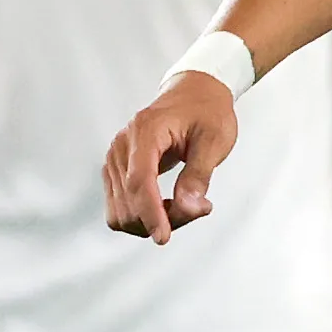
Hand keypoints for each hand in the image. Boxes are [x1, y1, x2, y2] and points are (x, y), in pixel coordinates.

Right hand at [102, 71, 239, 242]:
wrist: (195, 94)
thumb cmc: (207, 111)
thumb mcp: (215, 139)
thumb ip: (199, 174)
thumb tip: (188, 208)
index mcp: (145, 131)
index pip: (139, 181)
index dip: (150, 213)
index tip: (164, 237)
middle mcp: (122, 145)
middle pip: (129, 201)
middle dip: (162, 218)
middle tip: (201, 207)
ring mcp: (115, 159)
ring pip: (122, 211)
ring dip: (153, 220)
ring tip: (188, 204)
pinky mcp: (116, 171)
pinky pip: (121, 207)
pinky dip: (143, 216)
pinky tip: (170, 205)